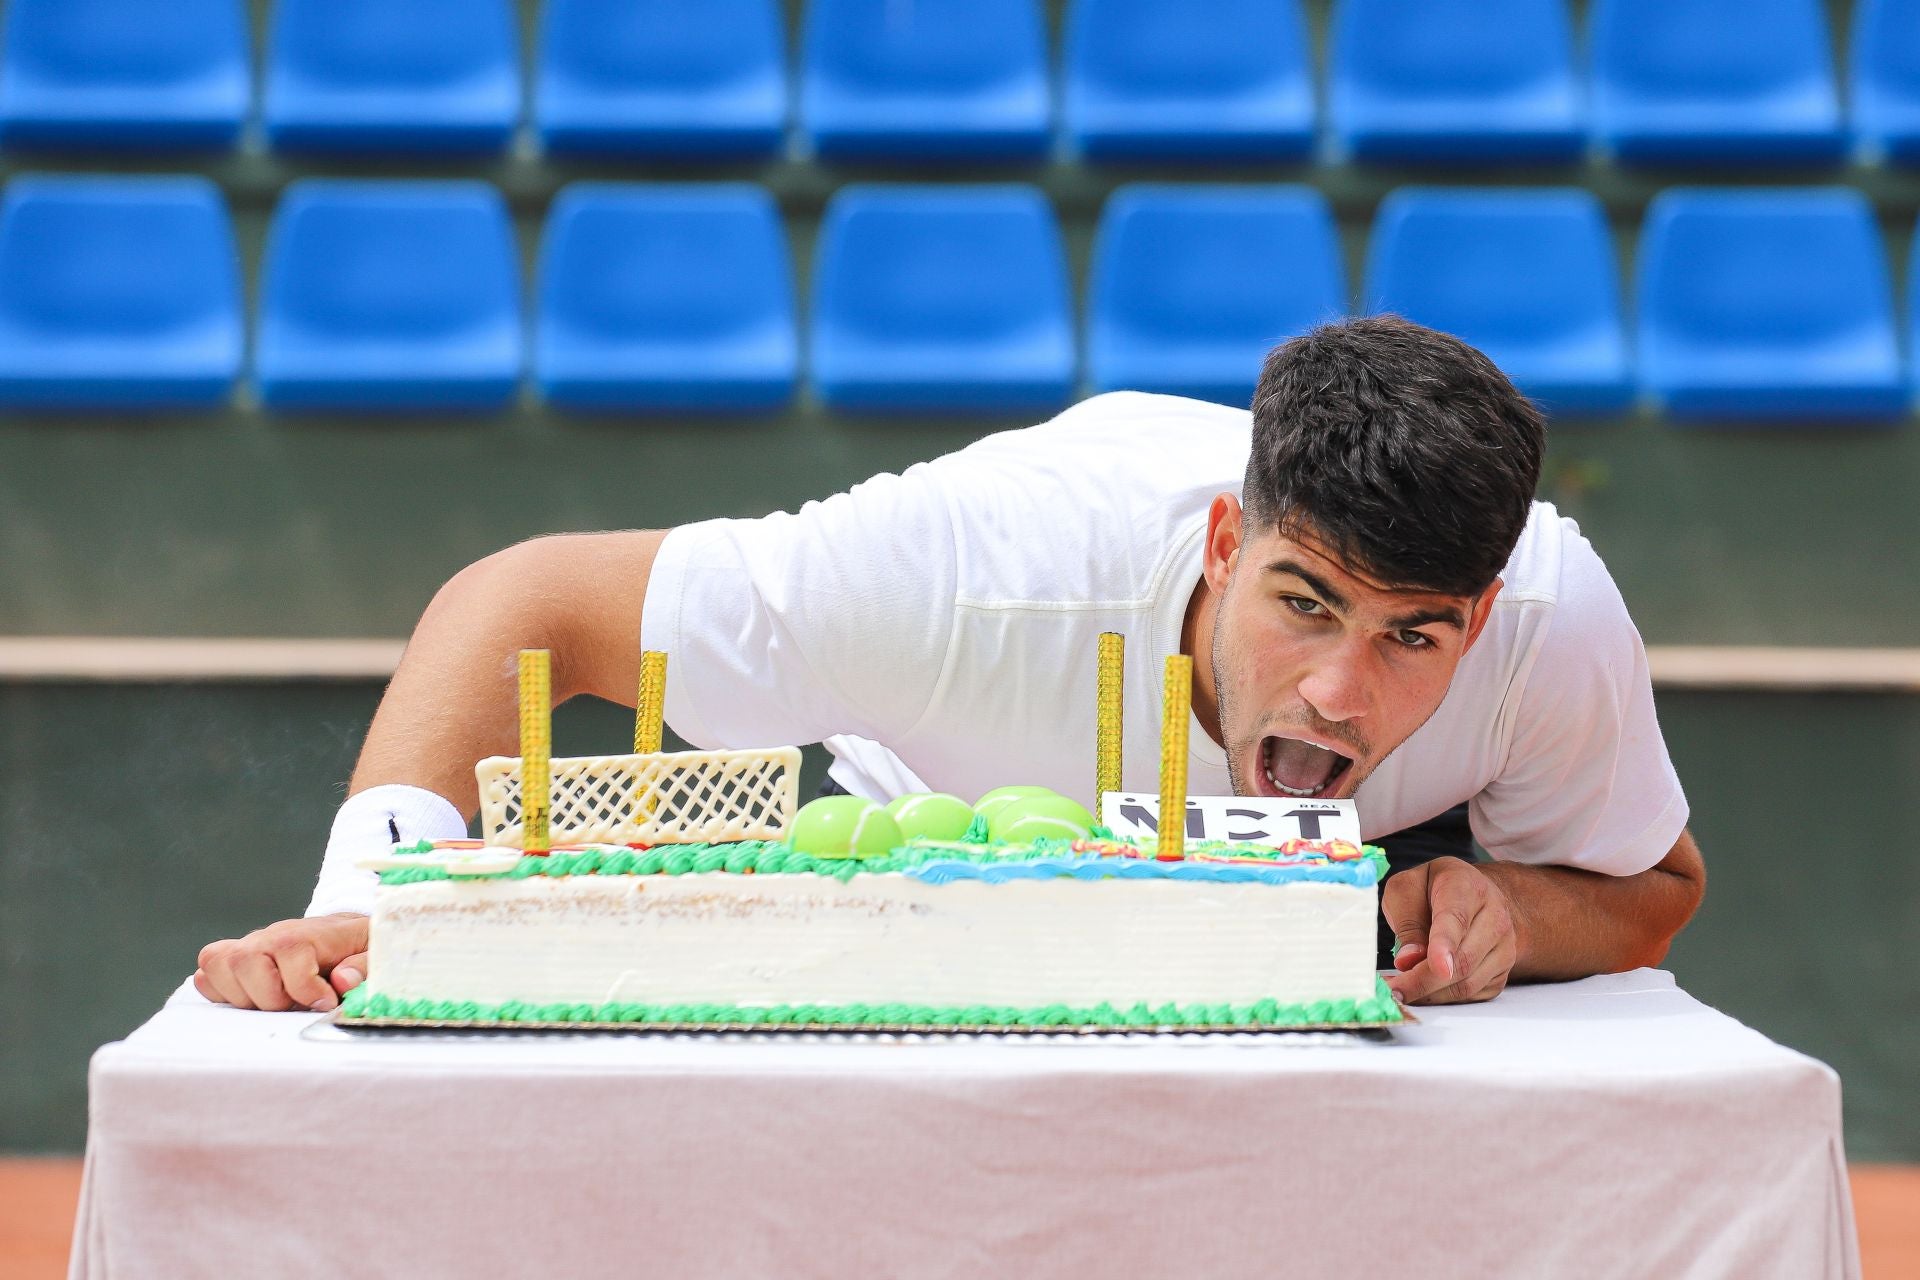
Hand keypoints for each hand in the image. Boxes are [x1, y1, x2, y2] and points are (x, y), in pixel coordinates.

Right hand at [194, 913, 369, 1011]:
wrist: (346, 933)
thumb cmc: (359, 946)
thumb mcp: (375, 953)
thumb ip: (364, 967)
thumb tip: (342, 981)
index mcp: (307, 933)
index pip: (289, 952)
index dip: (306, 989)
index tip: (325, 1003)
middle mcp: (270, 936)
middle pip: (243, 961)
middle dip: (269, 997)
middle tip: (294, 1006)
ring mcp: (248, 947)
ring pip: (217, 966)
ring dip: (243, 997)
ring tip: (275, 1004)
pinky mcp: (234, 962)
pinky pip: (206, 975)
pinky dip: (223, 994)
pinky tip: (254, 1002)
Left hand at [1382, 858, 1519, 1005]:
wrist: (1470, 892)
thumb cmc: (1431, 889)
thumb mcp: (1406, 889)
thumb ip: (1406, 921)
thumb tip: (1407, 960)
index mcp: (1467, 888)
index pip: (1456, 921)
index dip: (1446, 946)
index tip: (1438, 967)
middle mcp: (1494, 918)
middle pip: (1462, 960)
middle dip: (1424, 981)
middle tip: (1394, 991)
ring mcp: (1503, 947)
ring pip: (1467, 984)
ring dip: (1430, 994)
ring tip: (1400, 991)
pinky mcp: (1500, 971)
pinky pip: (1471, 994)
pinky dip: (1443, 998)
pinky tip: (1420, 991)